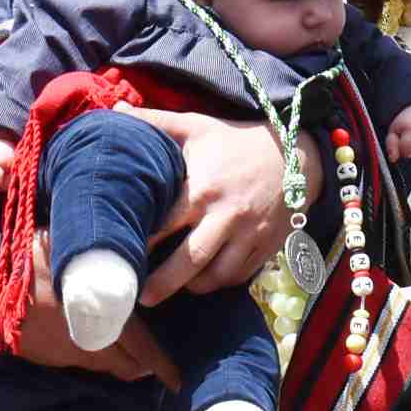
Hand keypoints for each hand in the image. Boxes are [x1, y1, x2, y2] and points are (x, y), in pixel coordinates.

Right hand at [8, 234, 179, 384]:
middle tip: (158, 366)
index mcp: (101, 315)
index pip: (142, 347)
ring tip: (129, 350)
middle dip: (145, 367)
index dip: (161, 365)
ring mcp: (63, 354)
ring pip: (103, 365)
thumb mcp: (75, 252)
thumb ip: (109, 264)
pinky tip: (92, 338)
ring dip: (118, 360)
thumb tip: (138, 265)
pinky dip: (93, 353)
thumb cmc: (30, 258)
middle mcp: (87, 342)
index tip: (176, 380)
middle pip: (126, 366)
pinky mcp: (45, 357)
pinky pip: (79, 360)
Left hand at [123, 109, 300, 307]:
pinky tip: (203, 278)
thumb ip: (154, 121)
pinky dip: (219, 282)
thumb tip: (115, 111)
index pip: (164, 225)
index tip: (120, 254)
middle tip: (138, 298)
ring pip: (216, 276)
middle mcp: (226, 216)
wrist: (295, 152)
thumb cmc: (235, 142)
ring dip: (191, 286)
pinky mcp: (266, 247)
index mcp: (202, 189)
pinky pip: (239, 276)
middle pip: (189, 262)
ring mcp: (249, 235)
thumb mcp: (196, 126)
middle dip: (161, 285)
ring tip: (172, 288)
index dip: (140, 243)